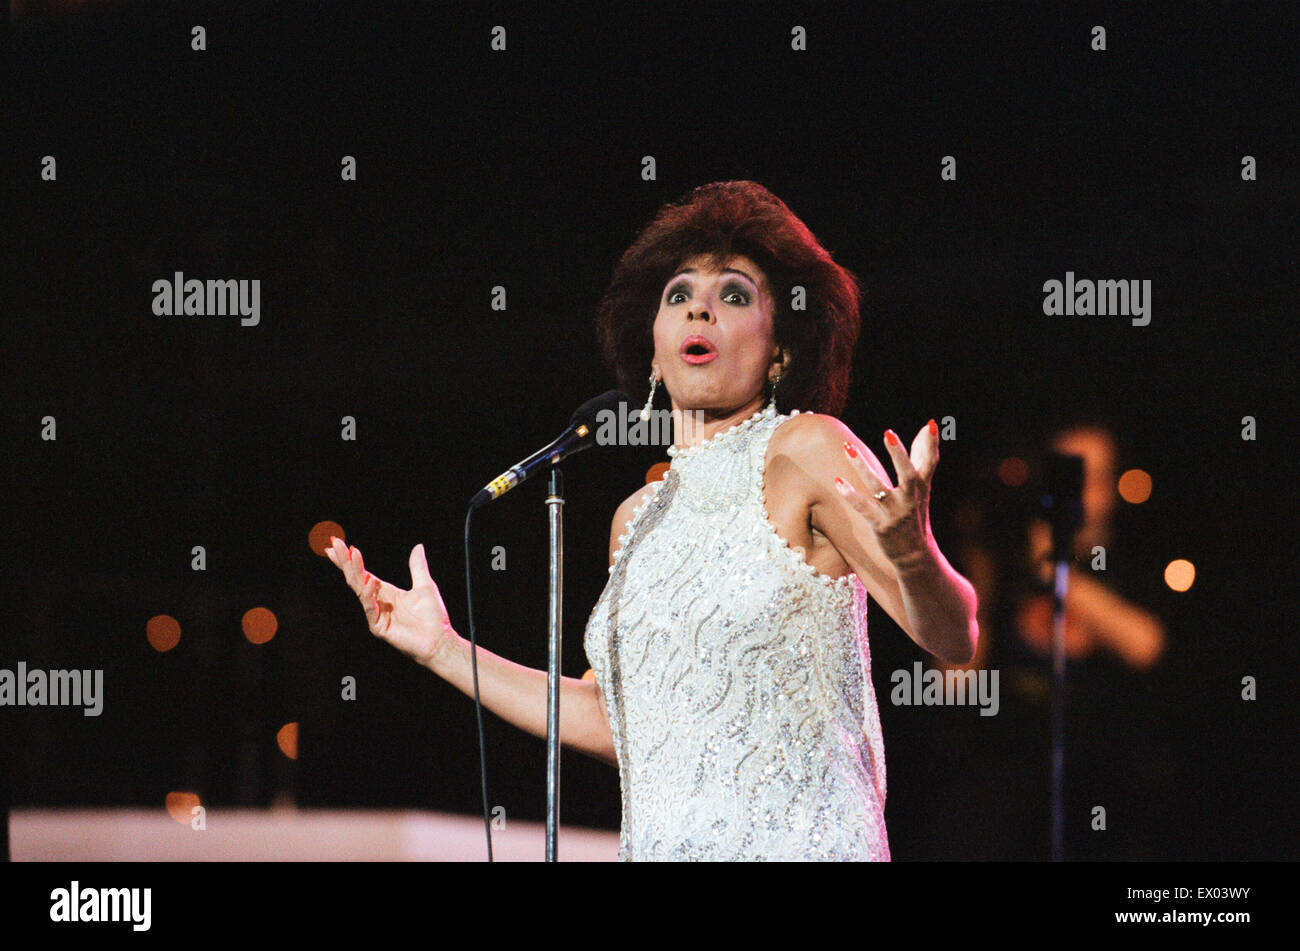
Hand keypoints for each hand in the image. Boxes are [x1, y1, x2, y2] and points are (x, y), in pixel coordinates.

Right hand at [324, 536, 459, 668]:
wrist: (440, 640)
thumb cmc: (433, 617)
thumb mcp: (425, 586)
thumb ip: (417, 566)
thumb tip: (418, 546)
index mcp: (385, 592)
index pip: (362, 573)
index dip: (349, 560)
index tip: (337, 545)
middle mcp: (377, 602)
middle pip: (356, 579)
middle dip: (345, 561)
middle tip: (335, 544)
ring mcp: (376, 615)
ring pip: (360, 590)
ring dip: (355, 572)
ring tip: (351, 554)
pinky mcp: (379, 627)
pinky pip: (371, 609)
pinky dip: (369, 595)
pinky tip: (368, 581)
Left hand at [834, 419, 939, 567]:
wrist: (915, 555)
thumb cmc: (916, 514)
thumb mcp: (922, 487)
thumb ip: (922, 456)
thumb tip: (928, 425)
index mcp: (921, 487)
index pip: (929, 463)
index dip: (931, 444)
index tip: (930, 424)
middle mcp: (911, 499)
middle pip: (907, 474)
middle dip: (898, 454)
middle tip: (888, 432)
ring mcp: (896, 513)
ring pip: (879, 488)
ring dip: (862, 468)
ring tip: (848, 447)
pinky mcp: (881, 527)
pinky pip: (864, 509)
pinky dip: (851, 496)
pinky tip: (838, 481)